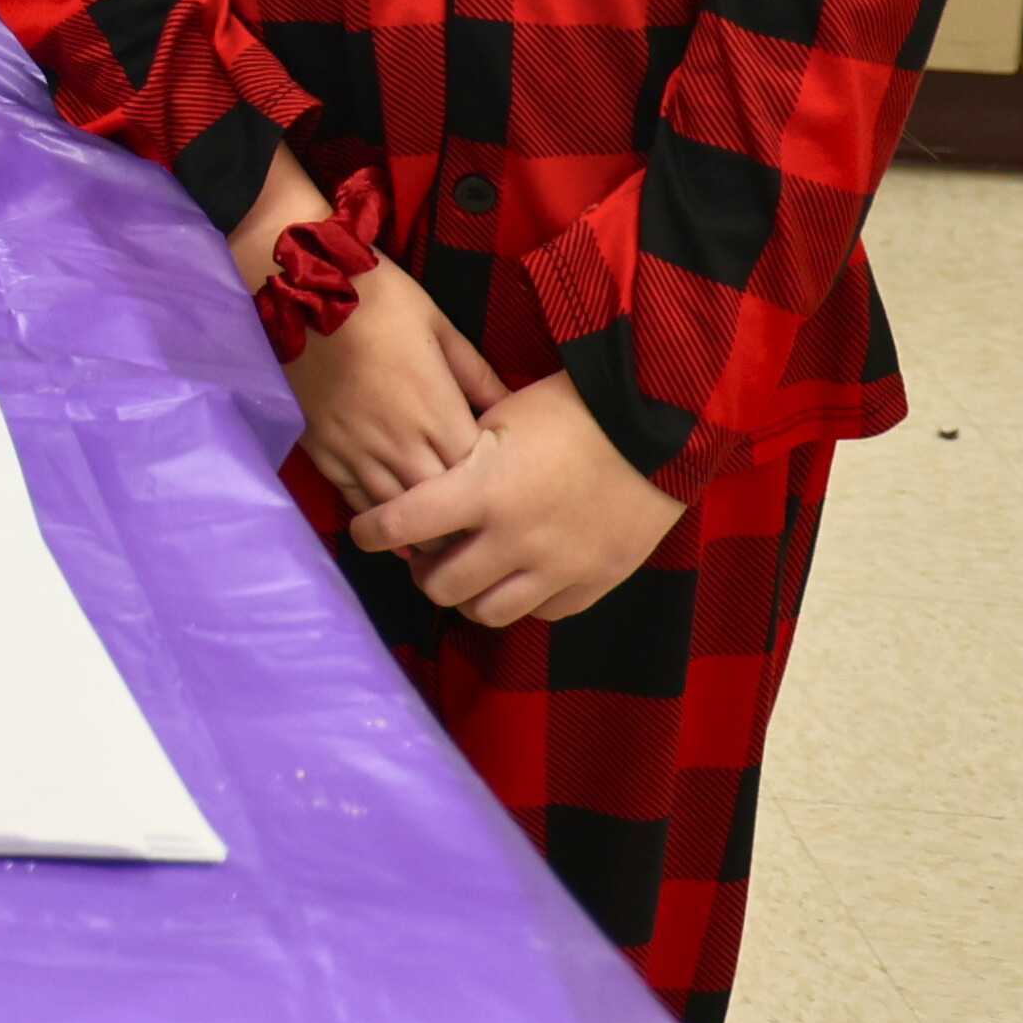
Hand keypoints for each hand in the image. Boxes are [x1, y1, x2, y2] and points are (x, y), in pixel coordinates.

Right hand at [284, 255, 503, 511]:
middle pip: (438, 503)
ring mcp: (357, 449)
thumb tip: (511, 407)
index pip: (474, 474)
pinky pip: (353, 498)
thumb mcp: (438, 324)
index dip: (489, 490)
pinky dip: (375, 516)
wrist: (295, 288)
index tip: (501, 497)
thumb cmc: (375, 299)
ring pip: (395, 509)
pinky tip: (390, 527)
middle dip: (458, 520)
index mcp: (436, 411)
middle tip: (475, 528)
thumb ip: (476, 373)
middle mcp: (399, 441)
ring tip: (438, 540)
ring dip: (418, 529)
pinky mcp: (322, 450)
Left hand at [346, 375, 689, 625]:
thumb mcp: (499, 418)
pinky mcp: (596, 582)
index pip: (402, 526)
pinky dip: (522, 599)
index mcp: (483, 490)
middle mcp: (516, 539)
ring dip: (468, 595)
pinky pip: (542, 613)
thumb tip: (419, 481)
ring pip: (488, 613)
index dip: (371, 532)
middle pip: (440, 585)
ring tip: (468, 572)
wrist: (658, 426)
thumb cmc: (570, 409)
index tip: (363, 532)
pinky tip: (519, 574)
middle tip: (423, 553)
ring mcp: (558, 567)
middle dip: (421, 570)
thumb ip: (458, 458)